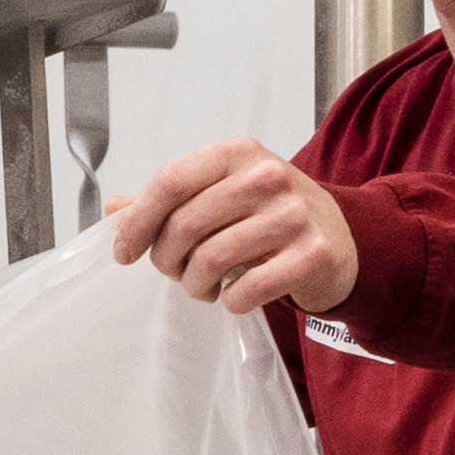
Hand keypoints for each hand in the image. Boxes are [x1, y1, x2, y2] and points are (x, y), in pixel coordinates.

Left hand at [108, 141, 358, 322]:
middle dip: (166, 259)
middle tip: (174, 272)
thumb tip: (112, 209)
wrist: (343, 236)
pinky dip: (230, 301)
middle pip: (185, 224)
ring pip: (211, 259)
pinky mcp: (311, 255)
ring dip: (195, 284)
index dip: (137, 222)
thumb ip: (171, 199)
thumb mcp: (224, 191)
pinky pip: (247, 290)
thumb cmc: (270, 214)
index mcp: (237, 153)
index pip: (169, 182)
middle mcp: (267, 176)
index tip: (125, 252)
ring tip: (203, 286)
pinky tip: (234, 296)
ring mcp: (293, 215)